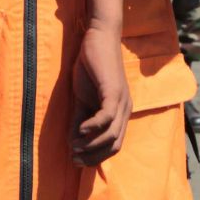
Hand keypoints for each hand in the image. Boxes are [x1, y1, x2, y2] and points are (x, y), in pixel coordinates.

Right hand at [71, 25, 129, 165]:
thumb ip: (80, 120)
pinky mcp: (113, 91)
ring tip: (74, 146)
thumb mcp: (82, 99)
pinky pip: (106, 117)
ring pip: (111, 135)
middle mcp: (125, 110)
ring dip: (91, 145)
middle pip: (115, 145)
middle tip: (74, 159)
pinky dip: (93, 127)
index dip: (96, 157)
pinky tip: (79, 131)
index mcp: (120, 113)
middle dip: (94, 156)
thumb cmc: (91, 67)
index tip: (76, 161)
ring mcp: (121, 101)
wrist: (98, 38)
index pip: (114, 145)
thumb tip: (73, 142)